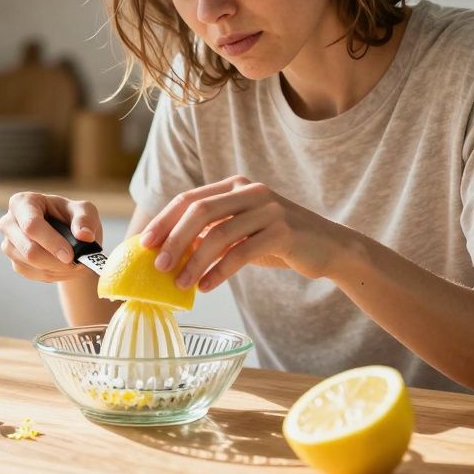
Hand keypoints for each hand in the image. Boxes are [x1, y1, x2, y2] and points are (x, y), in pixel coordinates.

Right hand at [0, 192, 102, 282]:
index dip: (51, 242)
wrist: (68, 237)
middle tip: (78, 263)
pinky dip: (53, 274)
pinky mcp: (14, 263)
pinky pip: (34, 274)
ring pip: (32, 265)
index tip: (70, 255)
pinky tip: (63, 266)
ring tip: (74, 262)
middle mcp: (9, 223)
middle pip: (28, 249)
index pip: (31, 225)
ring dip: (58, 268)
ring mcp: (8, 244)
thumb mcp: (85, 210)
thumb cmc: (73, 217)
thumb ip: (85, 220)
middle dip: (56, 261)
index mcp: (23, 202)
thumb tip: (85, 235)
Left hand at [141, 176, 336, 291]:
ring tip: (181, 284)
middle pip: (200, 211)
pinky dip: (219, 272)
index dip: (164, 220)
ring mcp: (269, 209)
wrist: (329, 248)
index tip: (144, 243)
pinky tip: (206, 287)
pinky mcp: (283, 231)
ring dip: (194, 261)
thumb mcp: (242, 231)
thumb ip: (212, 232)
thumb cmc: (278, 242)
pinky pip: (241, 253)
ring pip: (219, 233)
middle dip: (174, 240)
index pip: (190, 198)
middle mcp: (251, 191)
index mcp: (236, 186)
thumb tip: (169, 250)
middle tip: (158, 266)